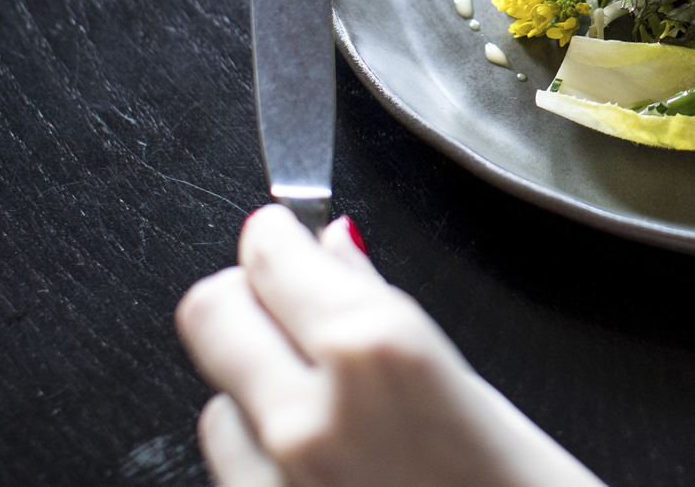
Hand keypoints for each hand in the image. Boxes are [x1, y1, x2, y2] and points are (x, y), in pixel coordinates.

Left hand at [176, 205, 604, 486]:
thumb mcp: (482, 395)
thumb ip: (385, 315)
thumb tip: (334, 252)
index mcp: (377, 352)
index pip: (271, 259)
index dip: (273, 238)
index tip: (280, 233)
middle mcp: (310, 414)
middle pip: (212, 312)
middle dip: (244, 294)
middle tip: (282, 296)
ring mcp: (275, 483)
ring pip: (218, 396)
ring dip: (255, 385)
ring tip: (323, 402)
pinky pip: (232, 470)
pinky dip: (263, 455)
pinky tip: (321, 465)